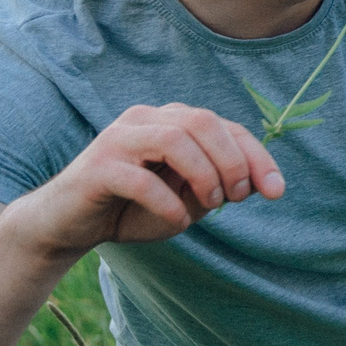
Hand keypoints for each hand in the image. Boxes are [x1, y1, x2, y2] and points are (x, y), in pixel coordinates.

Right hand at [17, 103, 284, 256]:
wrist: (69, 225)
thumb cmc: (133, 210)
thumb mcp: (188, 201)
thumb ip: (220, 187)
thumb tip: (259, 182)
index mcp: (171, 122)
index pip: (226, 126)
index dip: (257, 156)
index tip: (276, 191)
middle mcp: (146, 120)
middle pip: (204, 122)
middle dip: (232, 162)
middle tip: (234, 199)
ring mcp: (119, 139)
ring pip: (175, 140)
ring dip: (204, 176)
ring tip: (209, 206)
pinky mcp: (97, 167)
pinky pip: (141, 179)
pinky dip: (168, 203)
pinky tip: (176, 221)